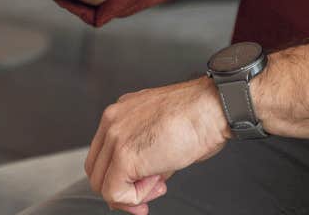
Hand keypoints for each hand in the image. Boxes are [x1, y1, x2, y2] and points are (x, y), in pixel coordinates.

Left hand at [84, 77, 229, 212]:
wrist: (211, 109)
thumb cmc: (197, 116)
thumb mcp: (161, 134)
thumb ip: (144, 157)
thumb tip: (138, 183)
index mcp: (120, 114)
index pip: (102, 155)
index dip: (119, 177)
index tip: (138, 186)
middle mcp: (113, 121)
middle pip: (97, 171)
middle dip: (122, 190)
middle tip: (148, 193)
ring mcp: (115, 138)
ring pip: (102, 184)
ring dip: (131, 195)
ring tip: (158, 184)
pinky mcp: (124, 156)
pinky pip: (115, 192)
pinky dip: (136, 198)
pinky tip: (158, 184)